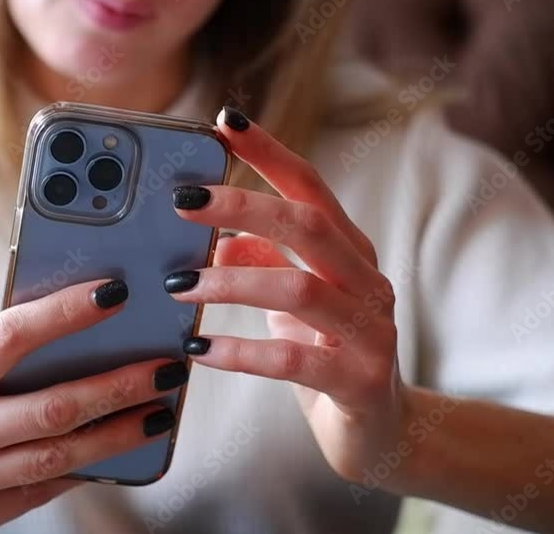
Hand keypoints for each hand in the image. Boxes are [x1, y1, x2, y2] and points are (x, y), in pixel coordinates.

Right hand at [0, 279, 185, 533]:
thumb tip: (74, 333)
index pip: (11, 336)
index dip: (66, 313)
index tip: (113, 295)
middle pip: (54, 408)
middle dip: (120, 387)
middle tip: (164, 368)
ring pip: (60, 456)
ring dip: (119, 434)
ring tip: (157, 413)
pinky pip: (44, 491)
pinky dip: (83, 467)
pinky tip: (114, 451)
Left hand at [165, 107, 406, 483]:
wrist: (376, 431)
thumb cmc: (324, 355)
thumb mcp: (289, 303)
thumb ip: (261, 263)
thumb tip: (214, 241)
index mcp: (350, 252)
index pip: (311, 187)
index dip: (270, 152)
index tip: (225, 122)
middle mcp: (367, 281)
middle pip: (309, 225)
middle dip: (242, 205)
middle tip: (181, 202)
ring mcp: (371, 331)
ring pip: (301, 289)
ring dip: (232, 283)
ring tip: (177, 286)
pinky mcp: (359, 381)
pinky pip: (294, 362)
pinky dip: (240, 352)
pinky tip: (197, 348)